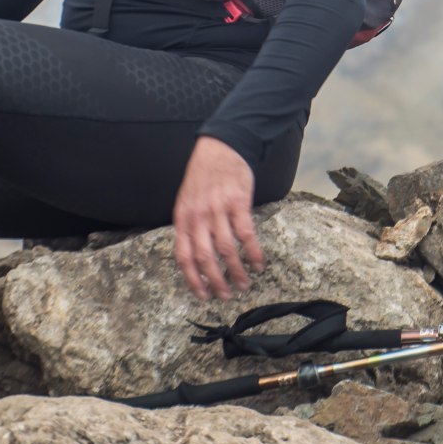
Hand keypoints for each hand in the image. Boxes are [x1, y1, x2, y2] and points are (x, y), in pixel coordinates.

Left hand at [172, 136, 265, 301]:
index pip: (184, 256)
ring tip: (245, 284)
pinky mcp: (237, 202)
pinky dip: (253, 251)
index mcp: (183, 219)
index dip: (193, 279)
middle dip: (216, 281)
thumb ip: (189, 226)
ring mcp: (217, 209)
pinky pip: (245, 233)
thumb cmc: (203, 177)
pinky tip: (259, 263)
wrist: (220, 148)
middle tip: (226, 296)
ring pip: (226, 249)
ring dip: (236, 270)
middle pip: (205, 257)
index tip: (203, 295)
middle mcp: (198, 217)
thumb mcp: (186, 202)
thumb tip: (194, 256)